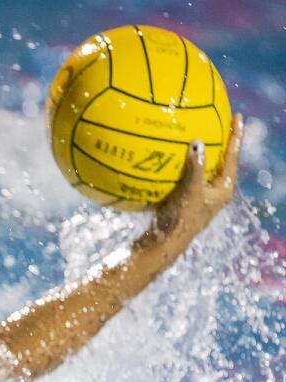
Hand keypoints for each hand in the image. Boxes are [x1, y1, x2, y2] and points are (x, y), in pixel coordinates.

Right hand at [153, 114, 243, 240]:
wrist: (164, 243)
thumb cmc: (181, 219)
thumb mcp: (190, 192)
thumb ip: (195, 167)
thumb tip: (197, 142)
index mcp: (223, 189)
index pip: (233, 157)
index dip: (236, 136)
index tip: (238, 117)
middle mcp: (215, 191)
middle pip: (223, 160)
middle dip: (223, 141)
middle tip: (224, 121)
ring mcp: (201, 195)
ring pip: (206, 167)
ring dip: (204, 152)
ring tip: (201, 133)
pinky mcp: (186, 198)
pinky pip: (189, 174)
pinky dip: (185, 163)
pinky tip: (173, 155)